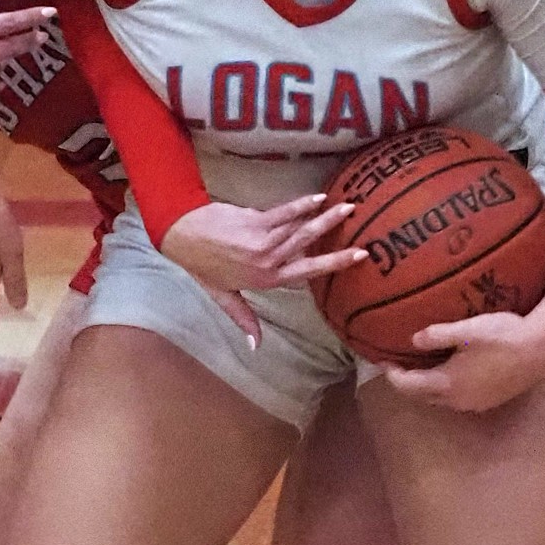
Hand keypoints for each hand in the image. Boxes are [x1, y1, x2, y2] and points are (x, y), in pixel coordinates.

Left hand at [161, 195, 367, 341]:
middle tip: (361, 230)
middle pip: (308, 248)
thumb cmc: (203, 266)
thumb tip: (256, 346)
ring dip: (324, 217)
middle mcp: (268, 261)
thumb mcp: (224, 297)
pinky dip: (302, 205)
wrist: (183, 237)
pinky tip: (318, 198)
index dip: (332, 265)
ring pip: (300, 228)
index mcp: (266, 280)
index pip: (306, 273)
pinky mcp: (255, 221)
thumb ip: (244, 319)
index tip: (356, 257)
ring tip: (347, 207)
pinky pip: (284, 212)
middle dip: (335, 239)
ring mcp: (263, 240)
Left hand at [383, 311, 544, 411]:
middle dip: (408, 382)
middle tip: (400, 364)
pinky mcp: (491, 400)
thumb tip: (413, 340)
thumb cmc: (504, 335)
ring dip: (429, 386)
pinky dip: (448, 387)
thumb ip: (437, 335)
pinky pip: (460, 398)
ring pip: (442, 398)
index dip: (392, 375)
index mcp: (447, 384)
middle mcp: (459, 400)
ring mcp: (476, 403)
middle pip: (423, 395)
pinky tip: (453, 370)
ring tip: (424, 366)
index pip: (408, 386)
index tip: (382, 361)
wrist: (543, 347)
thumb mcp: (466, 330)